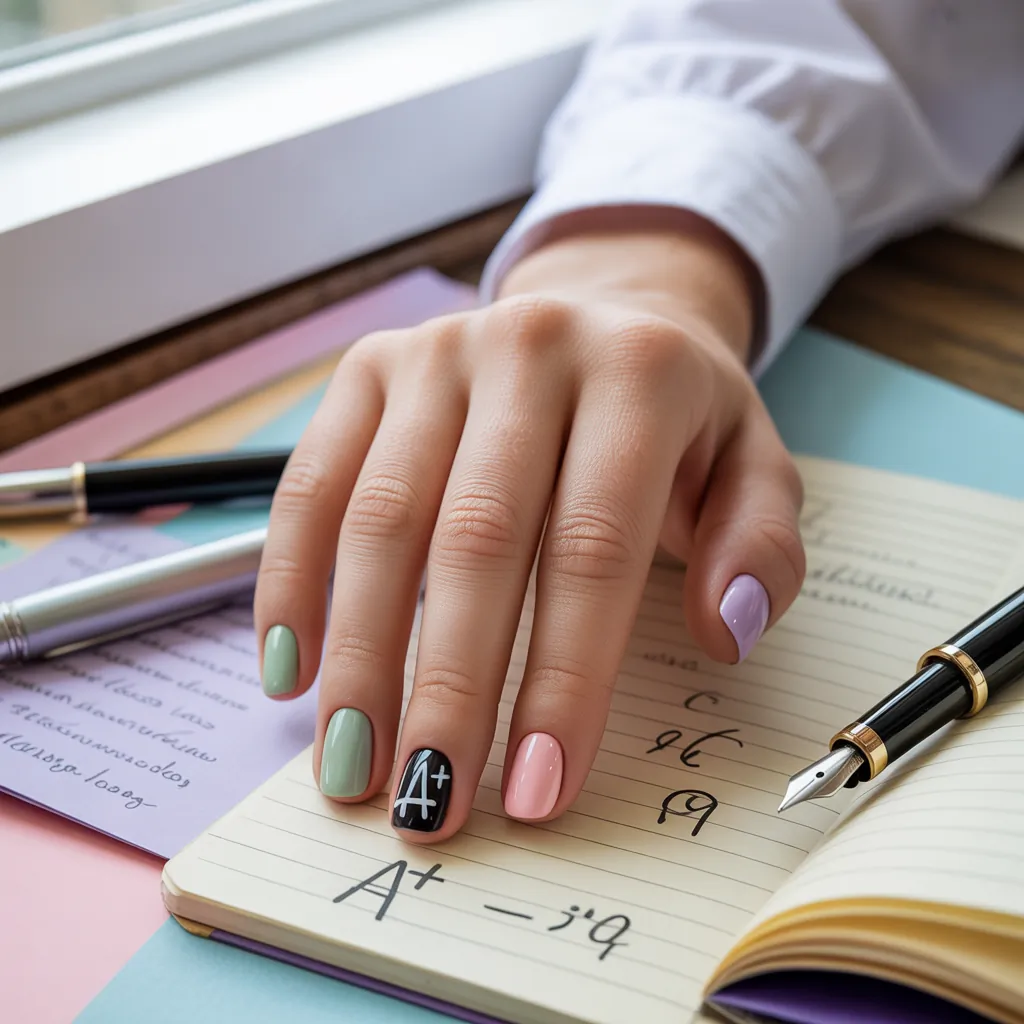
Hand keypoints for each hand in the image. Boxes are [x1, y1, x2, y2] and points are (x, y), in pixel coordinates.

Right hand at [253, 219, 804, 843]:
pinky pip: (312, 483)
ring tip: (354, 768)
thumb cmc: (675, 414)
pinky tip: (295, 673)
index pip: (594, 547)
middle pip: (476, 539)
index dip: (564, 678)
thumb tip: (727, 634)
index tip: (538, 790)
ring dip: (361, 657)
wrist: (598, 309)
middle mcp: (530, 347)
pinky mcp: (370, 367)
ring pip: (381, 519)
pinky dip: (293, 582)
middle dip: (450, 687)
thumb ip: (759, 547)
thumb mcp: (752, 465)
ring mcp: (437, 352)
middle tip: (430, 804)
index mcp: (640, 375)